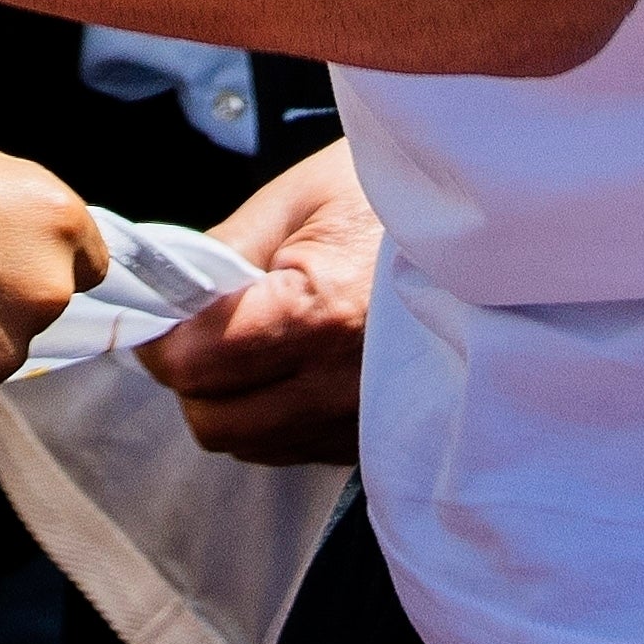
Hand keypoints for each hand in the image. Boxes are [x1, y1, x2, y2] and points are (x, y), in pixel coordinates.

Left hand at [133, 138, 375, 463]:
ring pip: (250, 442)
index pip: (193, 365)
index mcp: (316, 315)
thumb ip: (224, 251)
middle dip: (189, 376)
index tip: (157, 309)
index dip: (158, 337)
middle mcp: (340, 385)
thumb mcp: (300, 199)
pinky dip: (273, 415)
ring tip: (252, 339)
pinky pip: (294, 446)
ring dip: (231, 400)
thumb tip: (164, 293)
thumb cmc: (392, 197)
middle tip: (199, 324)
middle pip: (213, 420)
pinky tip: (292, 363)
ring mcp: (363, 420)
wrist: (486, 223)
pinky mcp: (377, 436)